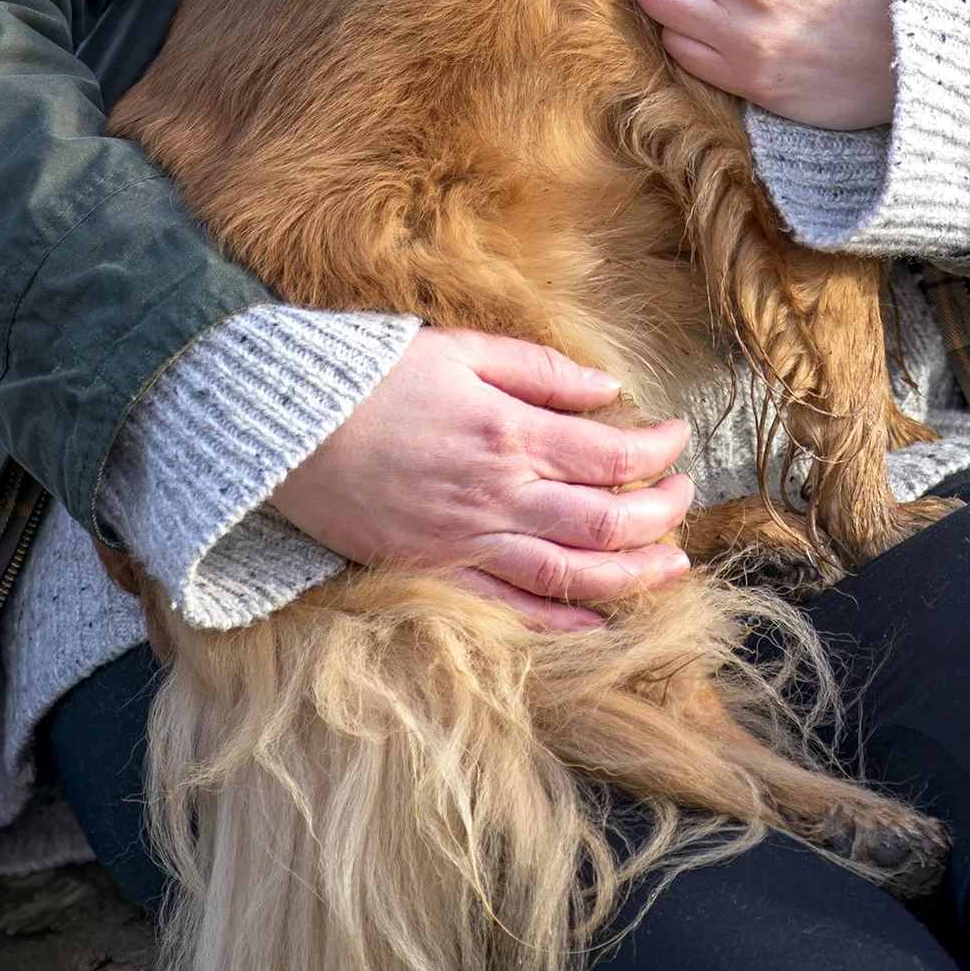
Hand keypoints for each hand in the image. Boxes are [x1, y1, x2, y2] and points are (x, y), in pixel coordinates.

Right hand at [270, 325, 693, 632]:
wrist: (285, 429)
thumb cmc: (369, 376)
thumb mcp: (461, 348)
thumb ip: (540, 371)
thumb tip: (609, 391)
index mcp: (510, 433)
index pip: (614, 455)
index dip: (659, 450)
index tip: (677, 437)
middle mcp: (499, 496)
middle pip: (608, 521)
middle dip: (662, 514)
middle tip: (684, 498)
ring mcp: (467, 543)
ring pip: (574, 574)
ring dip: (634, 575)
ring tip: (672, 567)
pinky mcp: (434, 573)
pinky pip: (510, 610)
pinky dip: (562, 622)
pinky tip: (599, 620)